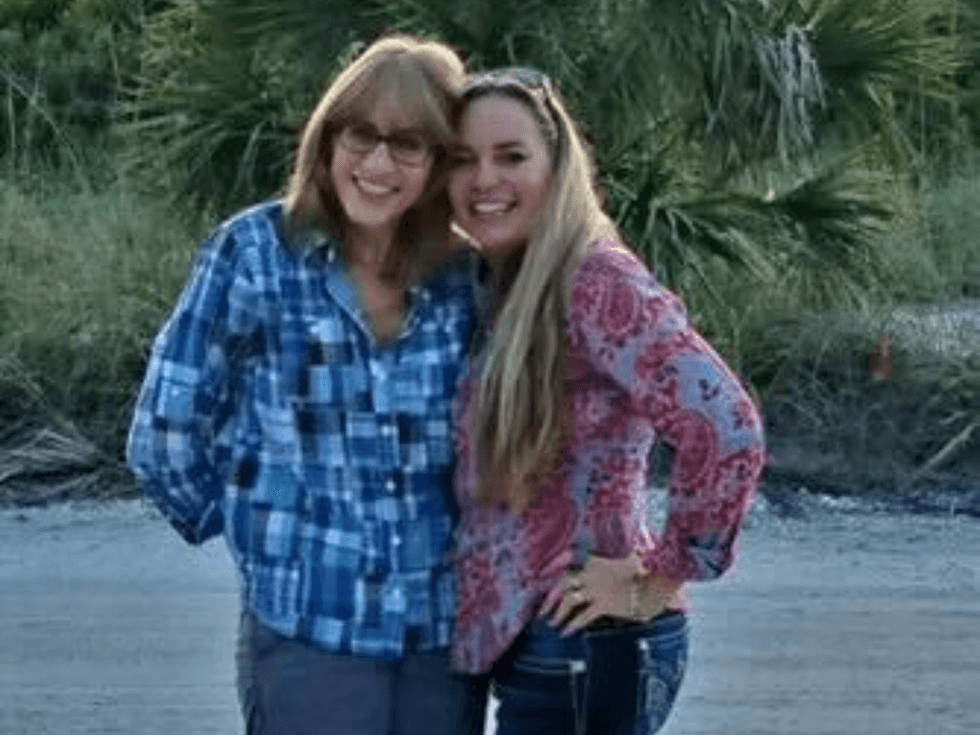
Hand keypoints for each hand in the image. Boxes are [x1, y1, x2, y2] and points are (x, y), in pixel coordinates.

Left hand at [537, 549, 684, 635]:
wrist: (661, 580)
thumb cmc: (649, 569)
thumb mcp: (635, 557)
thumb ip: (627, 555)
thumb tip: (633, 549)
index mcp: (597, 560)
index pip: (569, 555)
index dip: (554, 562)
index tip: (541, 571)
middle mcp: (593, 573)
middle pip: (563, 582)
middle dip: (550, 597)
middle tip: (540, 611)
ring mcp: (598, 589)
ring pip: (569, 599)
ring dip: (558, 612)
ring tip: (552, 624)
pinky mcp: (606, 604)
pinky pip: (583, 615)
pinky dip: (572, 624)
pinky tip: (566, 633)